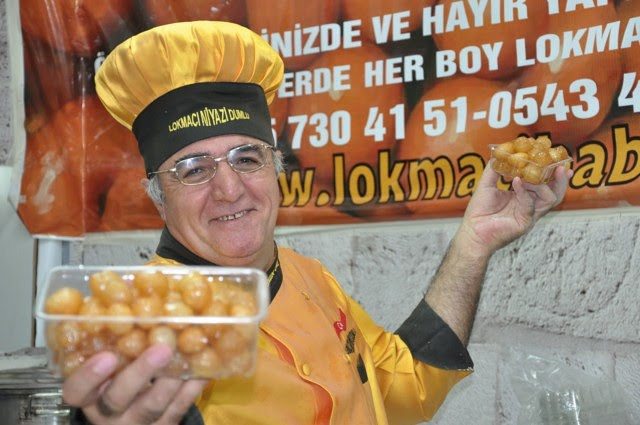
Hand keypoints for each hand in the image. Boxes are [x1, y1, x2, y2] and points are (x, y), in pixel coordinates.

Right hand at [62, 344, 207, 424]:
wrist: (132, 414)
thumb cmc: (118, 372)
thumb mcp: (108, 355)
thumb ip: (113, 331)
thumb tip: (132, 284)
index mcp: (89, 393)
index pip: (76, 390)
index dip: (88, 376)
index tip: (106, 356)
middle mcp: (107, 412)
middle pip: (117, 399)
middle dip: (140, 373)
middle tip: (162, 348)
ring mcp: (135, 422)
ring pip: (151, 407)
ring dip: (171, 380)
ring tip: (187, 355)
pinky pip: (177, 410)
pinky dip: (191, 389)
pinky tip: (202, 370)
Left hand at [457, 165, 571, 255]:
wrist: (472, 232)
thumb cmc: (479, 211)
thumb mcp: (487, 185)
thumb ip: (494, 168)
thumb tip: (500, 151)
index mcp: (524, 198)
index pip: (545, 185)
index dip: (552, 174)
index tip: (557, 160)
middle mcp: (530, 206)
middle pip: (554, 193)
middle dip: (559, 180)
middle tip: (560, 167)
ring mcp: (529, 215)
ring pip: (549, 199)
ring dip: (542, 184)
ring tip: (532, 173)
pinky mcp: (524, 223)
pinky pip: (530, 204)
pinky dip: (524, 191)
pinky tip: (516, 181)